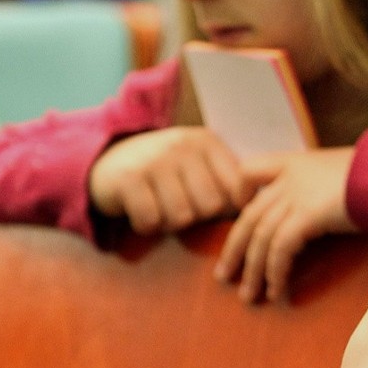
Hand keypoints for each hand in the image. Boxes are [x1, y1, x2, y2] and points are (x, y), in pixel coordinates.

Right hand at [88, 127, 250, 233]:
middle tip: (178, 205)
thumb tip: (261, 213)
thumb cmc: (164, 170)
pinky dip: (146, 226)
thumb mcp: (197, 164)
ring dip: (169, 222)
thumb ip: (227, 180)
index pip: (237, 188)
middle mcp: (183, 146)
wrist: (106, 159)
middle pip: (211, 207)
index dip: (228, 207)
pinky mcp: (129, 179)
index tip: (213, 207)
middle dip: (196, 216)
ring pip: (181, 218)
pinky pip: (151, 222)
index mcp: (207, 142)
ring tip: (159, 206)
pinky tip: (141, 210)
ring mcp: (155, 161)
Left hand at [214, 147, 356, 302]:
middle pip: (249, 215)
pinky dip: (275, 272)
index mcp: (294, 162)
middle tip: (224, 275)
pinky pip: (280, 249)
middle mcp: (288, 178)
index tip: (240, 211)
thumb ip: (322, 184)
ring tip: (248, 295)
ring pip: (260, 237)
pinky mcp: (307, 215)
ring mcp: (296, 195)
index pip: (249, 170)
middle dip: (234, 249)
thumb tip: (324, 204)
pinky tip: (276, 290)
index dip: (240, 193)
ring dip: (252, 270)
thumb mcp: (343, 171)